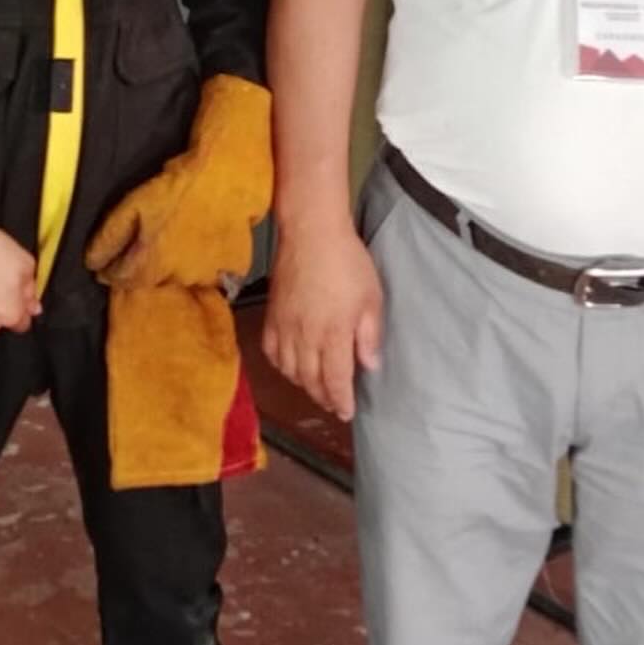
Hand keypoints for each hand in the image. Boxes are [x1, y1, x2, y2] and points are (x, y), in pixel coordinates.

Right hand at [262, 220, 382, 422]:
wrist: (310, 232)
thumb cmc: (346, 261)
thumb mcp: (371, 297)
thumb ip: (369, 335)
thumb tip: (369, 365)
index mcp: (333, 334)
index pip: (335, 380)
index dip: (341, 400)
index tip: (347, 412)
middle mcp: (305, 337)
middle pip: (310, 380)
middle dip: (323, 397)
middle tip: (334, 403)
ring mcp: (284, 327)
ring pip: (290, 370)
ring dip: (303, 384)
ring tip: (316, 386)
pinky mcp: (272, 315)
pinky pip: (272, 352)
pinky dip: (282, 365)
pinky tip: (291, 364)